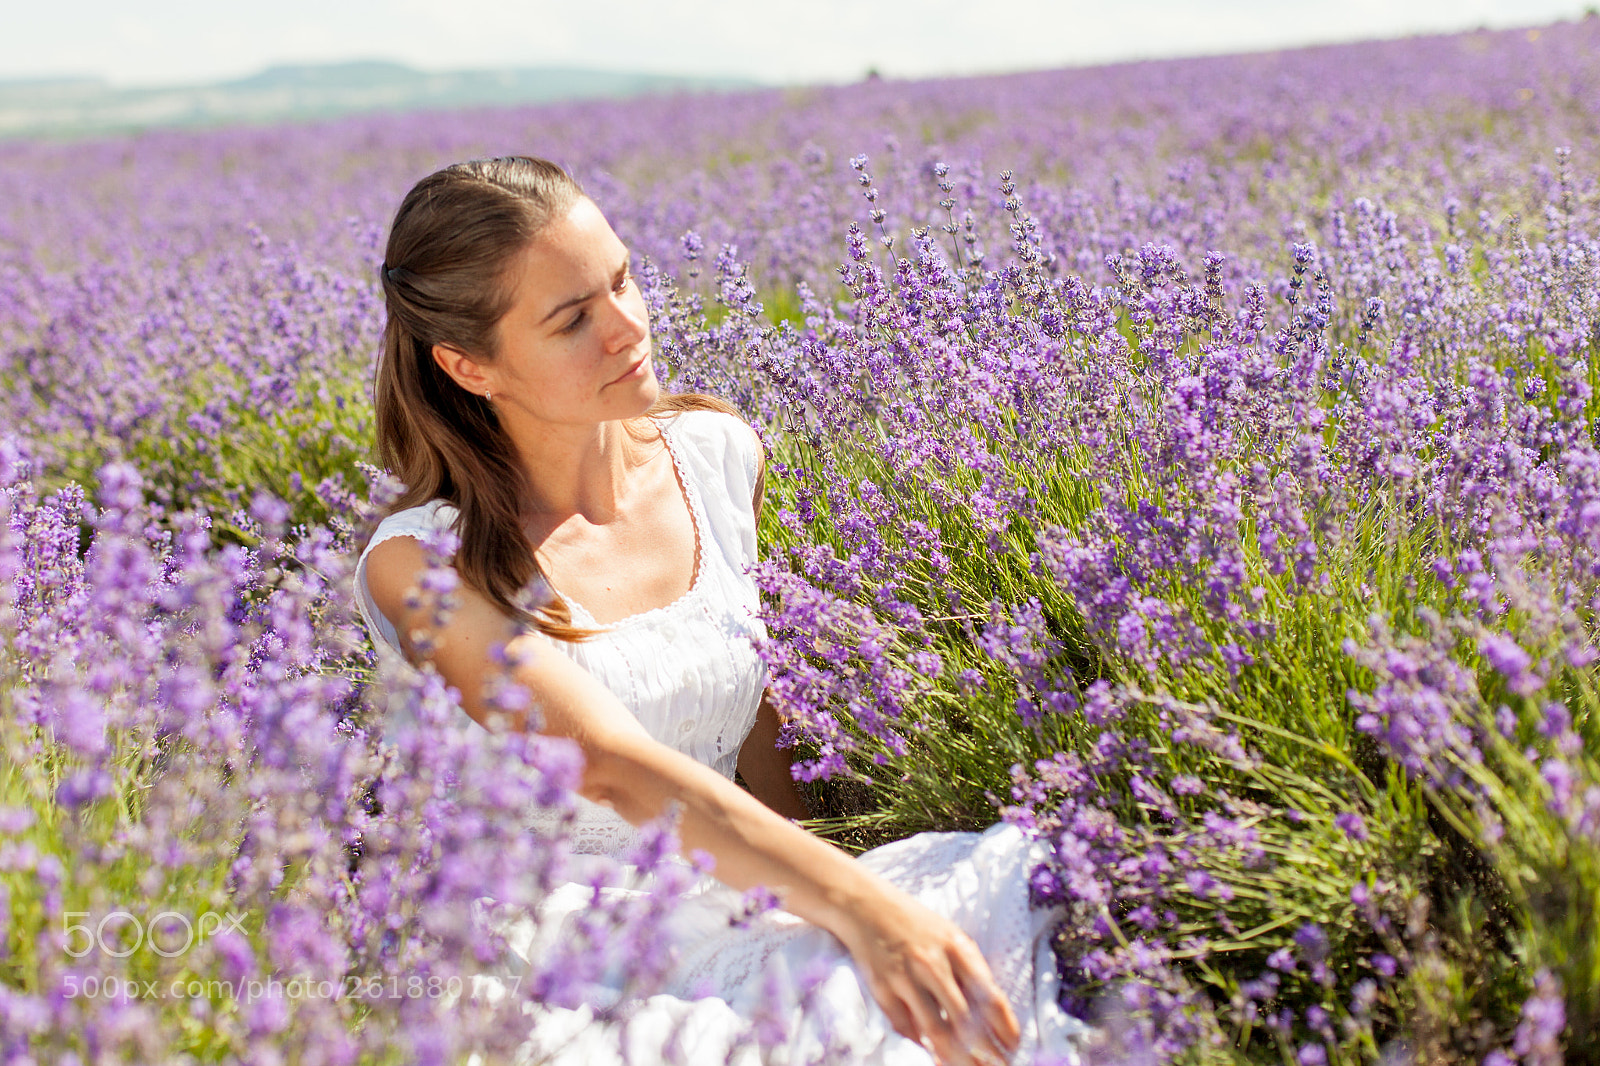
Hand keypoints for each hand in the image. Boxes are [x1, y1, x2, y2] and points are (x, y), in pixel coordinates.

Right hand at [836, 883, 1020, 1065]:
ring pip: (936, 1030)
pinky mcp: (883, 989)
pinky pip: (906, 1027)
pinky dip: (922, 1044)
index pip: (990, 997)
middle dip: (985, 1052)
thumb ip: (970, 970)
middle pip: (965, 1021)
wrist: (868, 907)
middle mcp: (933, 964)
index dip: (1005, 1028)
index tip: (1012, 1046)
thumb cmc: (916, 924)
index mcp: (957, 948)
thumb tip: (992, 1015)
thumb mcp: (951, 938)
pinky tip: (933, 1053)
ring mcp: (906, 978)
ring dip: (956, 1057)